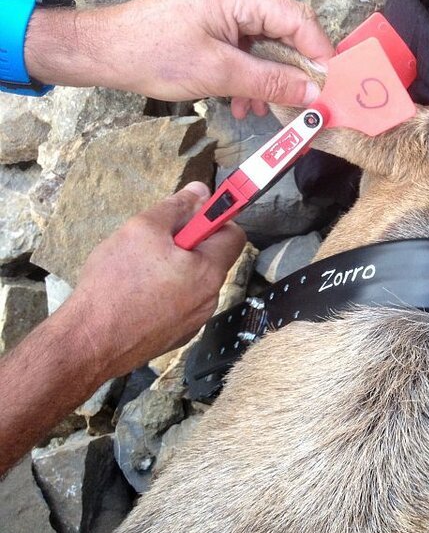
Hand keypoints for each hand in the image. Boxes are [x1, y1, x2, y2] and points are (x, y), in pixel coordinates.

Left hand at [25, 0, 334, 117]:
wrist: (102, 52)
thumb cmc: (153, 54)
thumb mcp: (218, 73)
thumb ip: (270, 82)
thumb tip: (312, 93)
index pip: (299, 19)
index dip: (320, 52)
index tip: (332, 85)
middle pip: (286, 32)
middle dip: (295, 70)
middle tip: (306, 102)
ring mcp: (224, 12)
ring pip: (267, 46)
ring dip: (271, 79)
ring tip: (264, 109)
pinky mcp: (214, 28)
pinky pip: (247, 51)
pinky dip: (251, 77)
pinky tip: (242, 102)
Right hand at [64, 182, 245, 378]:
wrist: (89, 341)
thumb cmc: (115, 283)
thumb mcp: (142, 229)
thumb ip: (176, 207)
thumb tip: (200, 191)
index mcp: (209, 271)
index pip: (234, 234)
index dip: (214, 219)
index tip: (191, 216)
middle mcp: (210, 298)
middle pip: (211, 258)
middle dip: (188, 244)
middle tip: (154, 242)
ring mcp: (194, 321)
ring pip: (193, 281)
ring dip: (174, 268)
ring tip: (139, 270)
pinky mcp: (177, 336)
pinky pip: (179, 304)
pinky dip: (165, 293)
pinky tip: (136, 294)